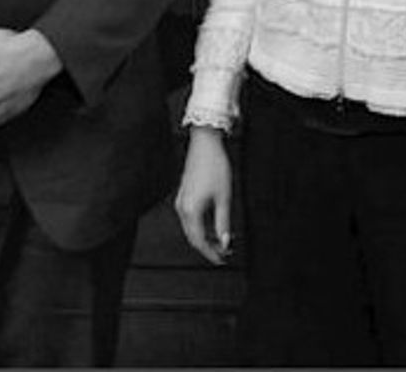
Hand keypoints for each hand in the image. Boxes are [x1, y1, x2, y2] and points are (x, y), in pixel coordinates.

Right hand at [173, 126, 233, 265]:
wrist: (205, 144)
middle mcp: (182, 207)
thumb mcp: (224, 198)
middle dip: (208, 247)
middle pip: (193, 236)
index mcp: (190, 210)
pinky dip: (201, 226)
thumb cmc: (215, 168)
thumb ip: (223, 223)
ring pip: (190, 227)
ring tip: (222, 241)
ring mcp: (181, 200)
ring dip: (205, 237)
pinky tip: (214, 226)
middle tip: (224, 254)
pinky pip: (190, 217)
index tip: (222, 261)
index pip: (199, 241)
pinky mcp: (183, 194)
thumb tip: (224, 243)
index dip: (211, 254)